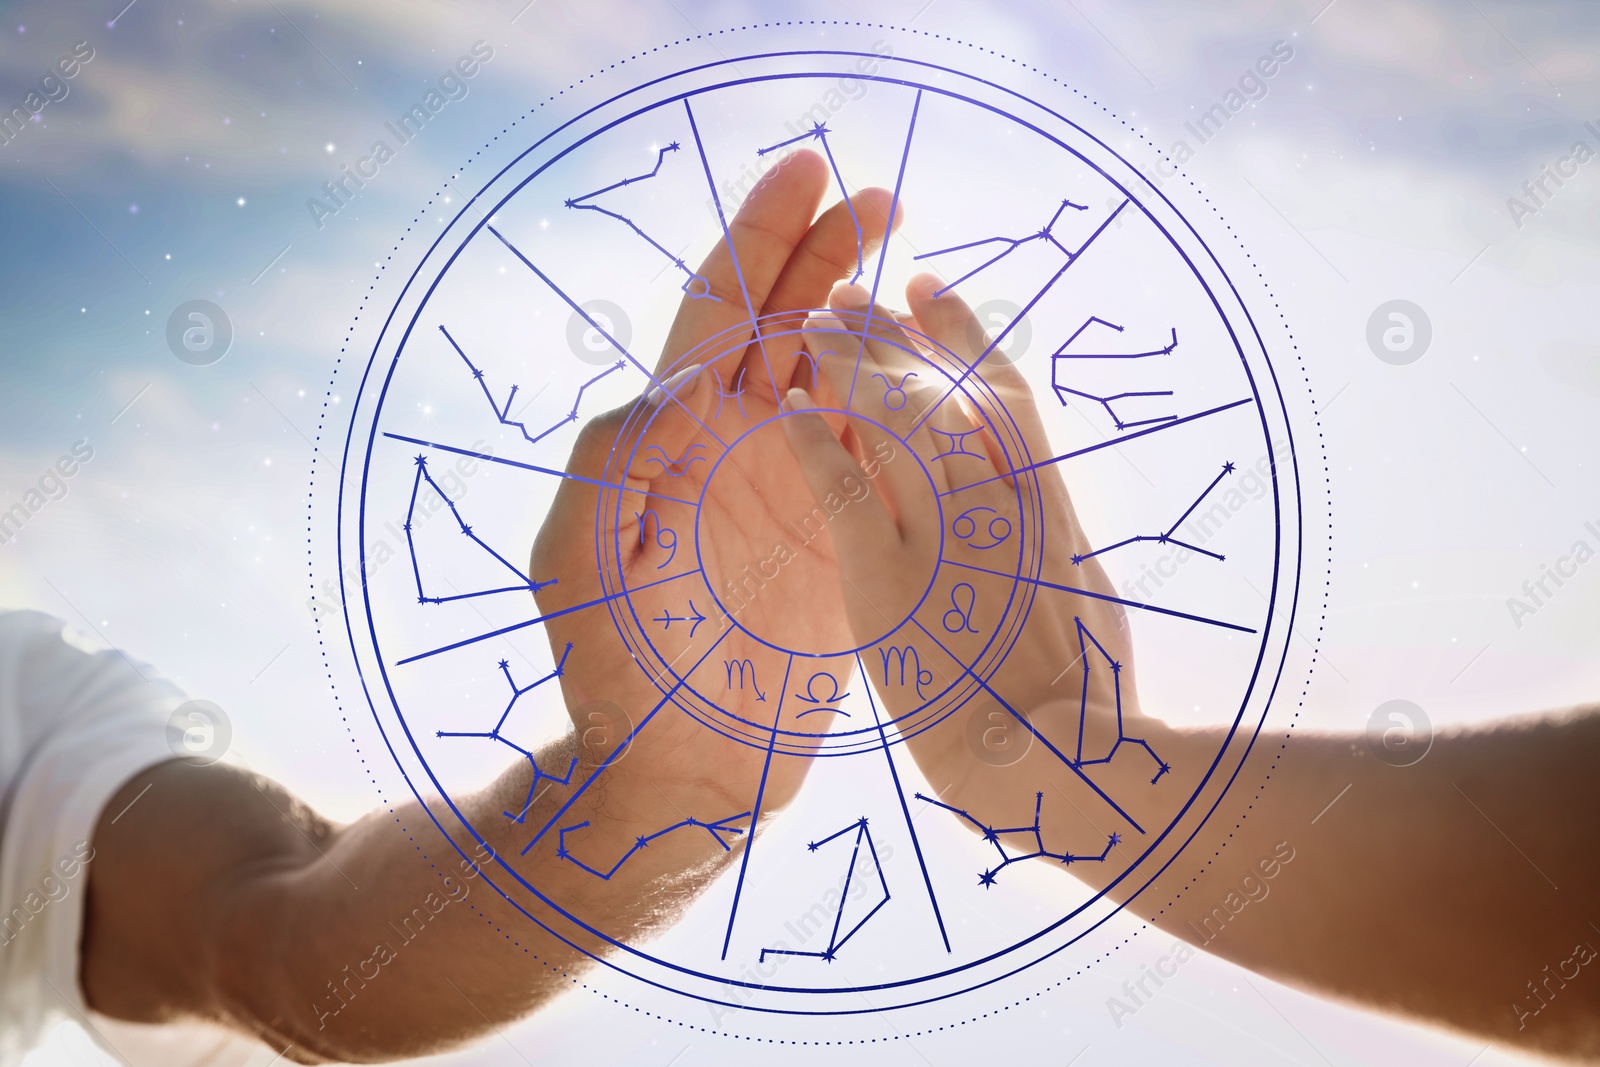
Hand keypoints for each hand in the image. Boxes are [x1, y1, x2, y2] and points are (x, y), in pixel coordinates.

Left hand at [528, 150, 898, 832]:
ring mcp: (796, 487)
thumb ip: (615, 458)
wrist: (681, 772)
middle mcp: (736, 446)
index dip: (761, 235)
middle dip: (832, 251)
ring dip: (880, 316)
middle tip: (886, 197)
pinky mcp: (847, 535)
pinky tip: (942, 366)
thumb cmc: (615, 672)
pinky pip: (889, 448)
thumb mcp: (580, 559)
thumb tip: (682, 379)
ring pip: (846, 374)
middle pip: (790, 320)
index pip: (719, 308)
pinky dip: (914, 400)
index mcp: (674, 435)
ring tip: (919, 271)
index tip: (808, 169)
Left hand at [779, 275, 1178, 863]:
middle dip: (896, 330)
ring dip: (854, 362)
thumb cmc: (1086, 705)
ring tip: (821, 318)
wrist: (1059, 768)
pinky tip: (788, 407)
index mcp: (1049, 508)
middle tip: (859, 289)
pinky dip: (816, 442)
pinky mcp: (892, 580)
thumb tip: (1040, 499)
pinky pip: (847, 490)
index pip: (1000, 395)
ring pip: (897, 419)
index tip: (934, 292)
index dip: (964, 335)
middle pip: (941, 387)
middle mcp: (1001, 503)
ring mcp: (949, 536)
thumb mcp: (1091, 601)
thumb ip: (1054, 541)